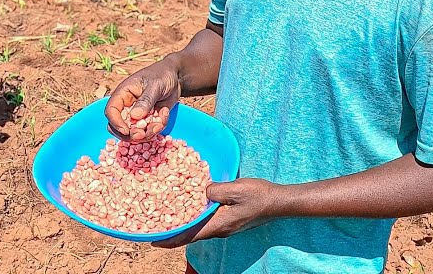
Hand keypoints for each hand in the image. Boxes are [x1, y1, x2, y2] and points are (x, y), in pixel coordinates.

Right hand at [105, 58, 181, 141]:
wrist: (175, 77)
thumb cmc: (162, 75)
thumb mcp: (155, 85)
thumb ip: (145, 100)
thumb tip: (134, 116)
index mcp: (123, 94)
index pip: (111, 111)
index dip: (115, 123)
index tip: (126, 130)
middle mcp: (127, 106)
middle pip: (119, 127)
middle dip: (131, 134)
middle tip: (143, 134)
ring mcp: (137, 115)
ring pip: (134, 133)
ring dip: (147, 133)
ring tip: (160, 121)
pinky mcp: (147, 120)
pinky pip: (148, 131)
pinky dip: (157, 127)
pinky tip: (165, 113)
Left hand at [153, 178, 283, 247]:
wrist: (278, 202)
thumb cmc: (259, 196)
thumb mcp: (236, 189)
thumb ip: (215, 190)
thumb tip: (202, 191)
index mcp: (218, 225)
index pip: (189, 236)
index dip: (170, 240)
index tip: (154, 242)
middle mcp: (219, 230)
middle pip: (191, 234)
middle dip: (173, 233)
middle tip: (155, 228)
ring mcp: (225, 226)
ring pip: (199, 228)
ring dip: (184, 225)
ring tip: (168, 218)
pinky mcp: (229, 220)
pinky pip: (207, 222)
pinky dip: (196, 218)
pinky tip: (192, 209)